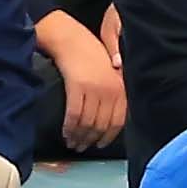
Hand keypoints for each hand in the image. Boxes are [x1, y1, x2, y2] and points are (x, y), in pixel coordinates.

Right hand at [42, 13, 123, 153]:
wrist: (71, 39)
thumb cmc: (89, 55)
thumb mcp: (110, 74)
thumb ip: (113, 94)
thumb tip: (109, 121)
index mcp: (121, 88)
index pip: (118, 122)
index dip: (108, 137)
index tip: (100, 144)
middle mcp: (110, 90)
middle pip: (101, 125)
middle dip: (90, 140)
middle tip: (81, 147)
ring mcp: (94, 89)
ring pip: (87, 123)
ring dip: (78, 137)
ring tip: (72, 143)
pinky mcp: (77, 88)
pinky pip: (74, 115)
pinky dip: (69, 127)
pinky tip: (66, 133)